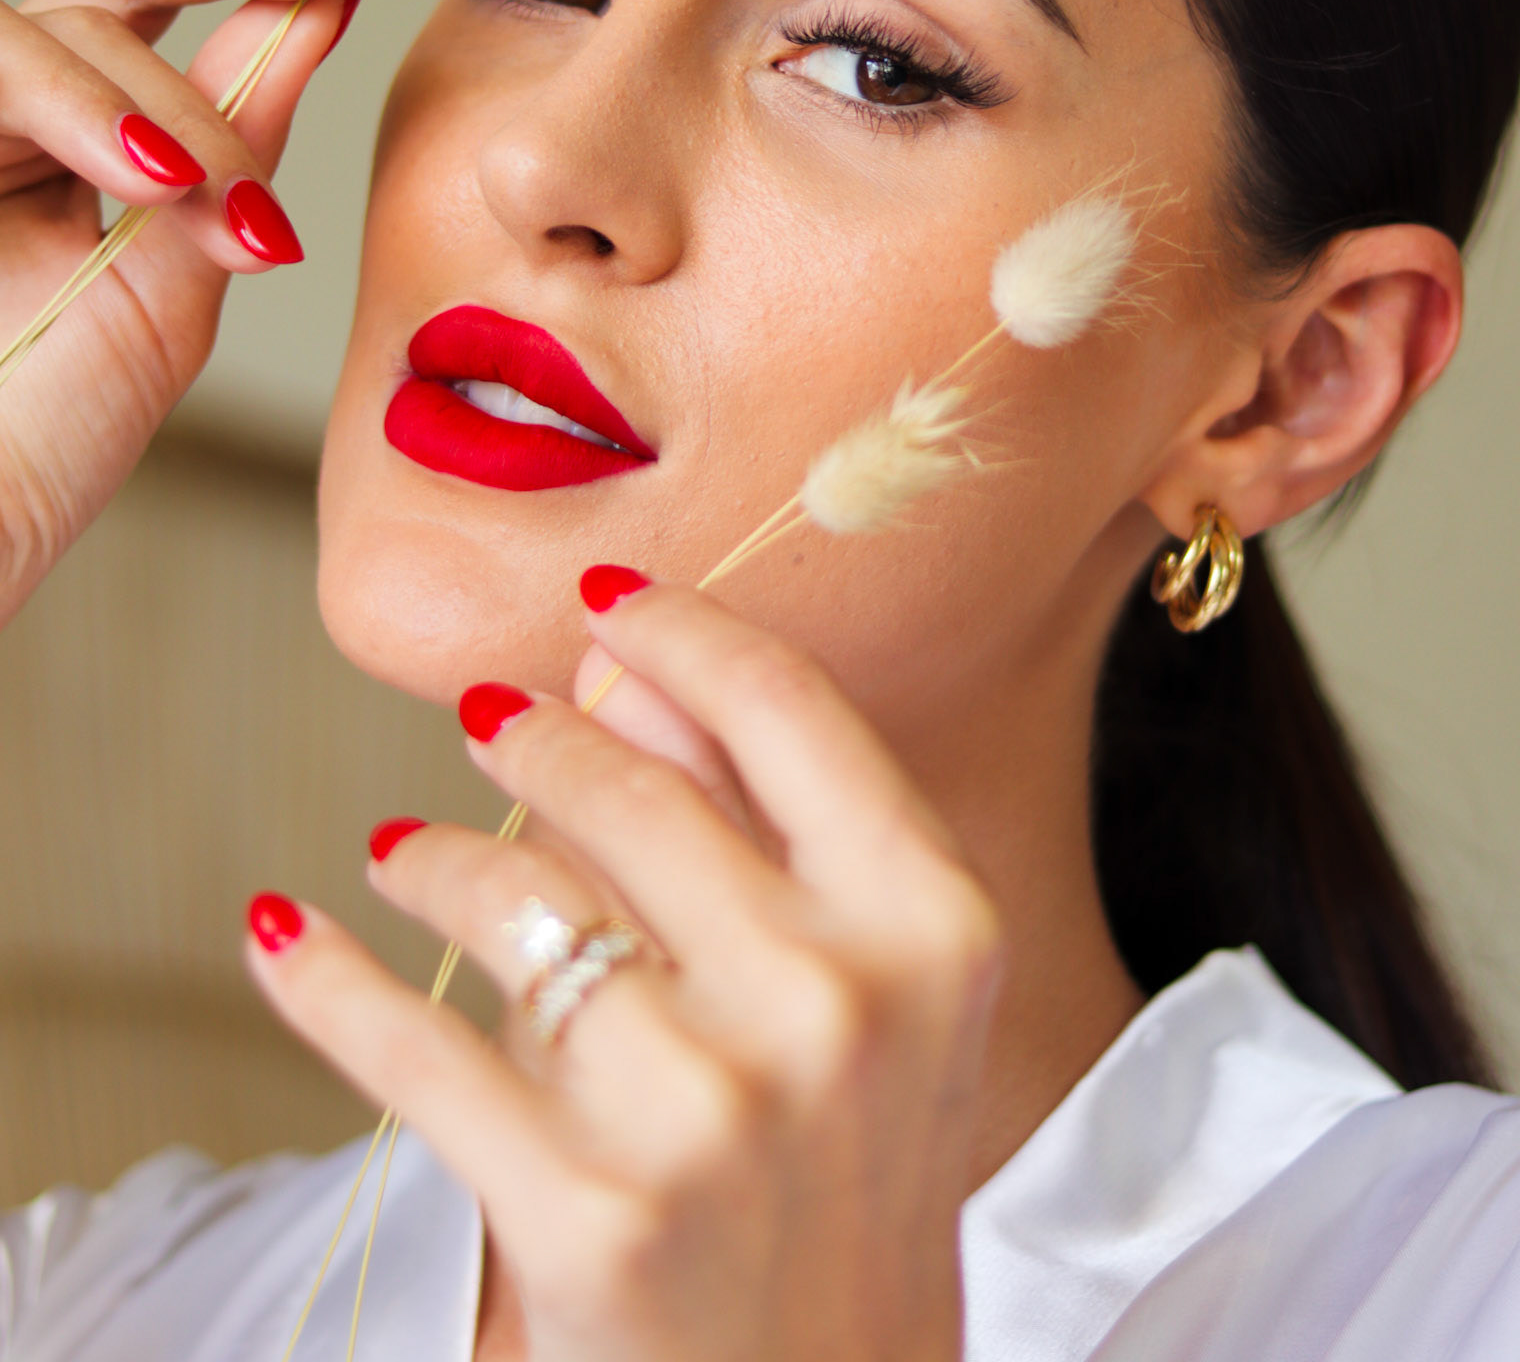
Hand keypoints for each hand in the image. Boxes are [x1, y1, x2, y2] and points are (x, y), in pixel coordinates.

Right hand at [0, 0, 357, 621]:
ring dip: (170, 107)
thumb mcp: (179, 270)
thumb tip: (320, 15)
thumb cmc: (52, 428)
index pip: (160, 8)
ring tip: (216, 200)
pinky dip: (87, 115)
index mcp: (78, 136)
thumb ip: (237, 148)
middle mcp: (10, 113)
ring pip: (65, 27)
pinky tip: (157, 184)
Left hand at [248, 582, 1002, 1361]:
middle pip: (633, 791)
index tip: (606, 600)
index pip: (788, 712)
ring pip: (518, 901)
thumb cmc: (846, 1177)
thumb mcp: (861, 992)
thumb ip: (756, 813)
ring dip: (438, 858)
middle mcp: (835, 1005)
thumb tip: (617, 656)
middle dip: (538, 737)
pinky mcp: (590, 1216)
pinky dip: (333, 981)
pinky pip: (417, 1051)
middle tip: (490, 717)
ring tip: (407, 853)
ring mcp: (712, 1114)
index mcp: (931, 928)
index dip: (683, 632)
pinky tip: (291, 935)